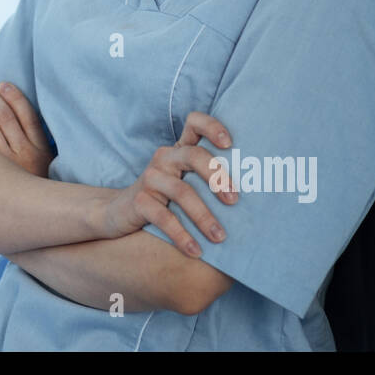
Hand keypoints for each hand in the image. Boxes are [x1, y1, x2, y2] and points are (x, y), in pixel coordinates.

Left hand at [0, 78, 53, 178]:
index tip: (2, 84)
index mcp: (41, 150)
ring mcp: (6, 167)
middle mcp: (25, 156)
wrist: (32, 217)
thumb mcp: (45, 161)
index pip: (27, 115)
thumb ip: (35, 139)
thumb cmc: (35, 184)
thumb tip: (17, 109)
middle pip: (4, 118)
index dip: (14, 97)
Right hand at [100, 111, 238, 257]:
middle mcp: (164, 158)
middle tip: (235, 200)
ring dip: (205, 216)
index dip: (212, 127)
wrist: (118, 214)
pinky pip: (164, 217)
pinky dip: (183, 236)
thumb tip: (255, 197)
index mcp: (179, 150)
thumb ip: (208, 180)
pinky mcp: (139, 201)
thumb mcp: (184, 182)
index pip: (194, 123)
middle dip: (218, 176)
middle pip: (194, 155)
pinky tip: (196, 251)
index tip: (230, 144)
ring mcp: (150, 178)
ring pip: (182, 191)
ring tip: (220, 237)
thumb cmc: (164, 199)